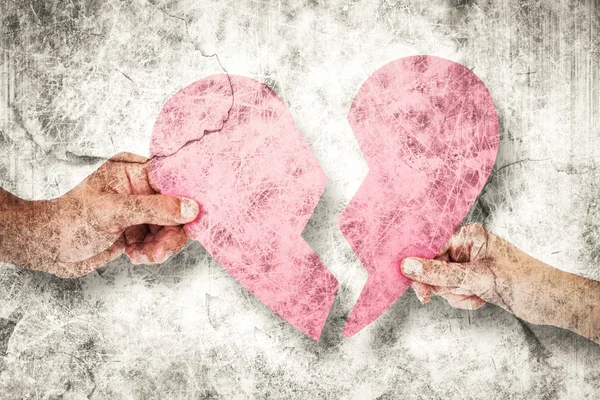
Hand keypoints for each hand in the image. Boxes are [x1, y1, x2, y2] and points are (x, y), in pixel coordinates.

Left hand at [0, 152, 200, 277]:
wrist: (46, 248)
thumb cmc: (68, 221)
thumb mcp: (113, 212)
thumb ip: (154, 209)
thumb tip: (191, 207)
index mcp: (133, 171)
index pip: (173, 178)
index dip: (188, 196)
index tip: (197, 216)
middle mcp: (140, 189)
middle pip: (178, 207)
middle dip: (172, 231)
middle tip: (162, 250)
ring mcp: (140, 211)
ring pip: (172, 228)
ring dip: (162, 246)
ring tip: (145, 256)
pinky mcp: (138, 230)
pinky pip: (161, 241)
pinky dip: (152, 252)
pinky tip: (134, 255)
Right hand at [401, 223, 599, 342]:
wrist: (552, 302)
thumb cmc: (523, 281)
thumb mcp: (476, 278)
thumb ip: (440, 273)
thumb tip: (407, 266)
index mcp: (468, 234)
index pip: (431, 249)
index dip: (423, 270)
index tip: (420, 290)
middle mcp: (468, 246)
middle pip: (434, 268)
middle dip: (446, 286)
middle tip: (462, 293)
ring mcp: (471, 263)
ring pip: (444, 283)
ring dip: (457, 295)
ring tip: (477, 295)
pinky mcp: (475, 279)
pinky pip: (455, 291)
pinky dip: (465, 299)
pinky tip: (481, 299)